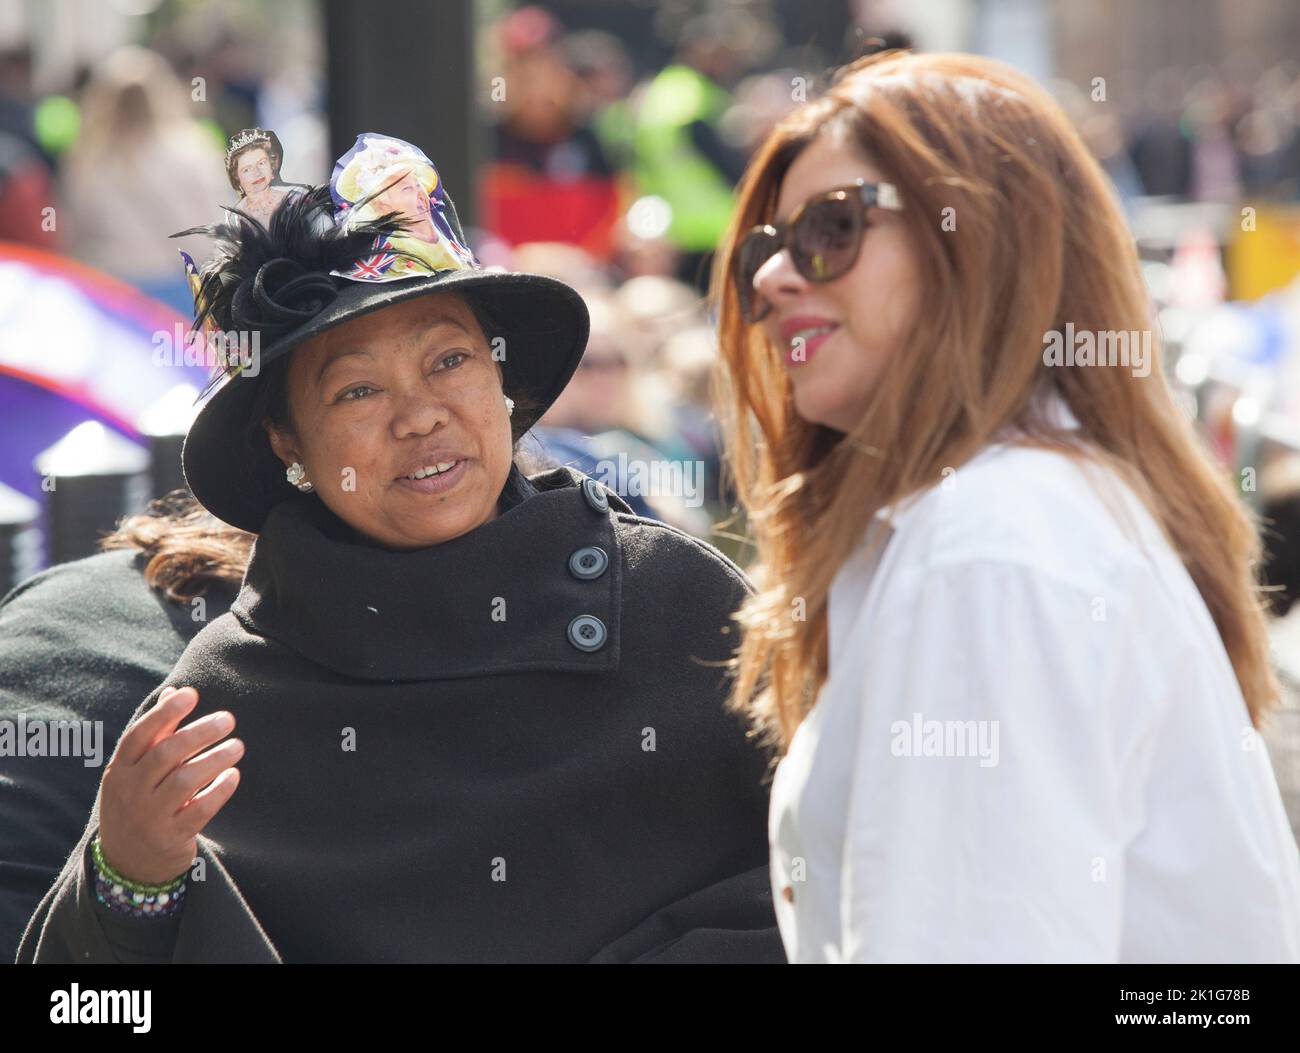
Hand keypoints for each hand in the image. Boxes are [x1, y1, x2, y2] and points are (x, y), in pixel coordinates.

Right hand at [97, 686, 243, 885]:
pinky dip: (219, 790)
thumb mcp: (136, 771)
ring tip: (237, 746)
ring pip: (185, 781)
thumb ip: (157, 733)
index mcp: (119, 771)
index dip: (164, 713)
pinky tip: (233, 776)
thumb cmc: (138, 803)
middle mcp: (130, 793)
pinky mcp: (171, 838)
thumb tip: (175, 692)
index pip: (139, 736)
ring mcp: (149, 817)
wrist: (128, 864)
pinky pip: (200, 810)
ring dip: (215, 759)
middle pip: (166, 754)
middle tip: (228, 720)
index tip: (192, 694)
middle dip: (199, 733)